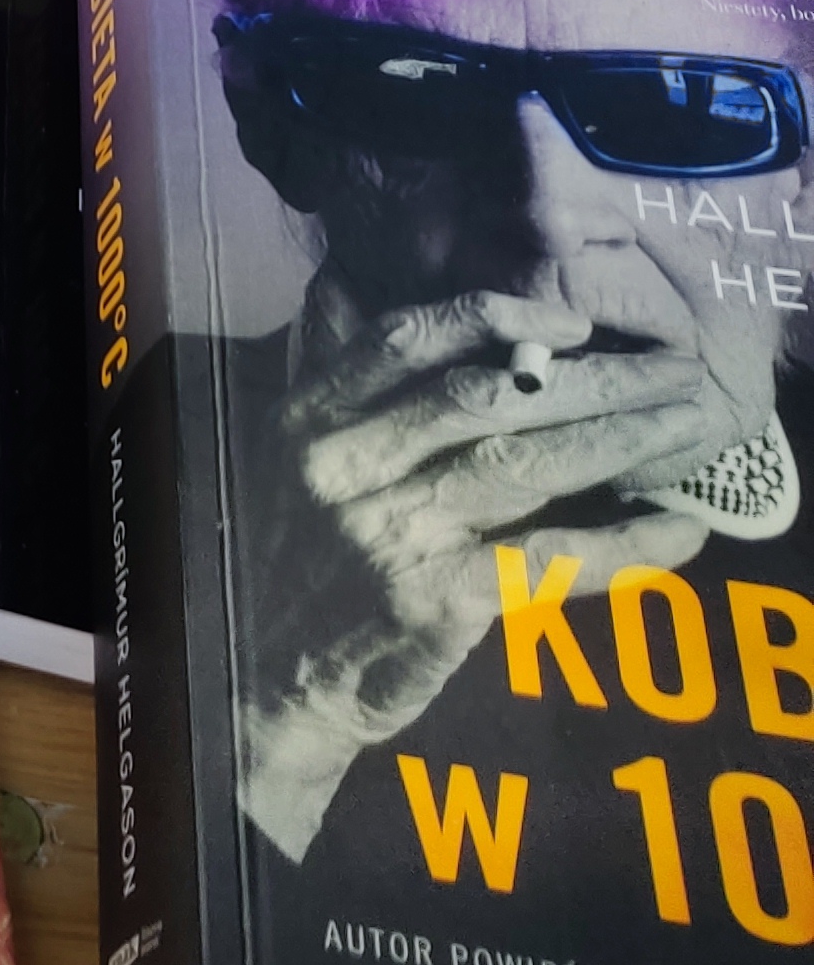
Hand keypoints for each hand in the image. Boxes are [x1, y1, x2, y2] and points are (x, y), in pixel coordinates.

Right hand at [231, 286, 717, 857]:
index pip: (402, 344)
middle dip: (589, 377)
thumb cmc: (305, 558)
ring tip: (685, 424)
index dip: (491, 318)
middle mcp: (343, 469)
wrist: (279, 682)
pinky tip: (677, 529)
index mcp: (309, 423)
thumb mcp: (294, 459)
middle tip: (672, 368)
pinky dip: (624, 544)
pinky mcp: (435, 602)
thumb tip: (341, 282)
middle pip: (481, 398)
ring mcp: (389, 535)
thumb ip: (326, 376)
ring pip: (523, 467)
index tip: (573, 320)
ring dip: (619, 440)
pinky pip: (551, 560)